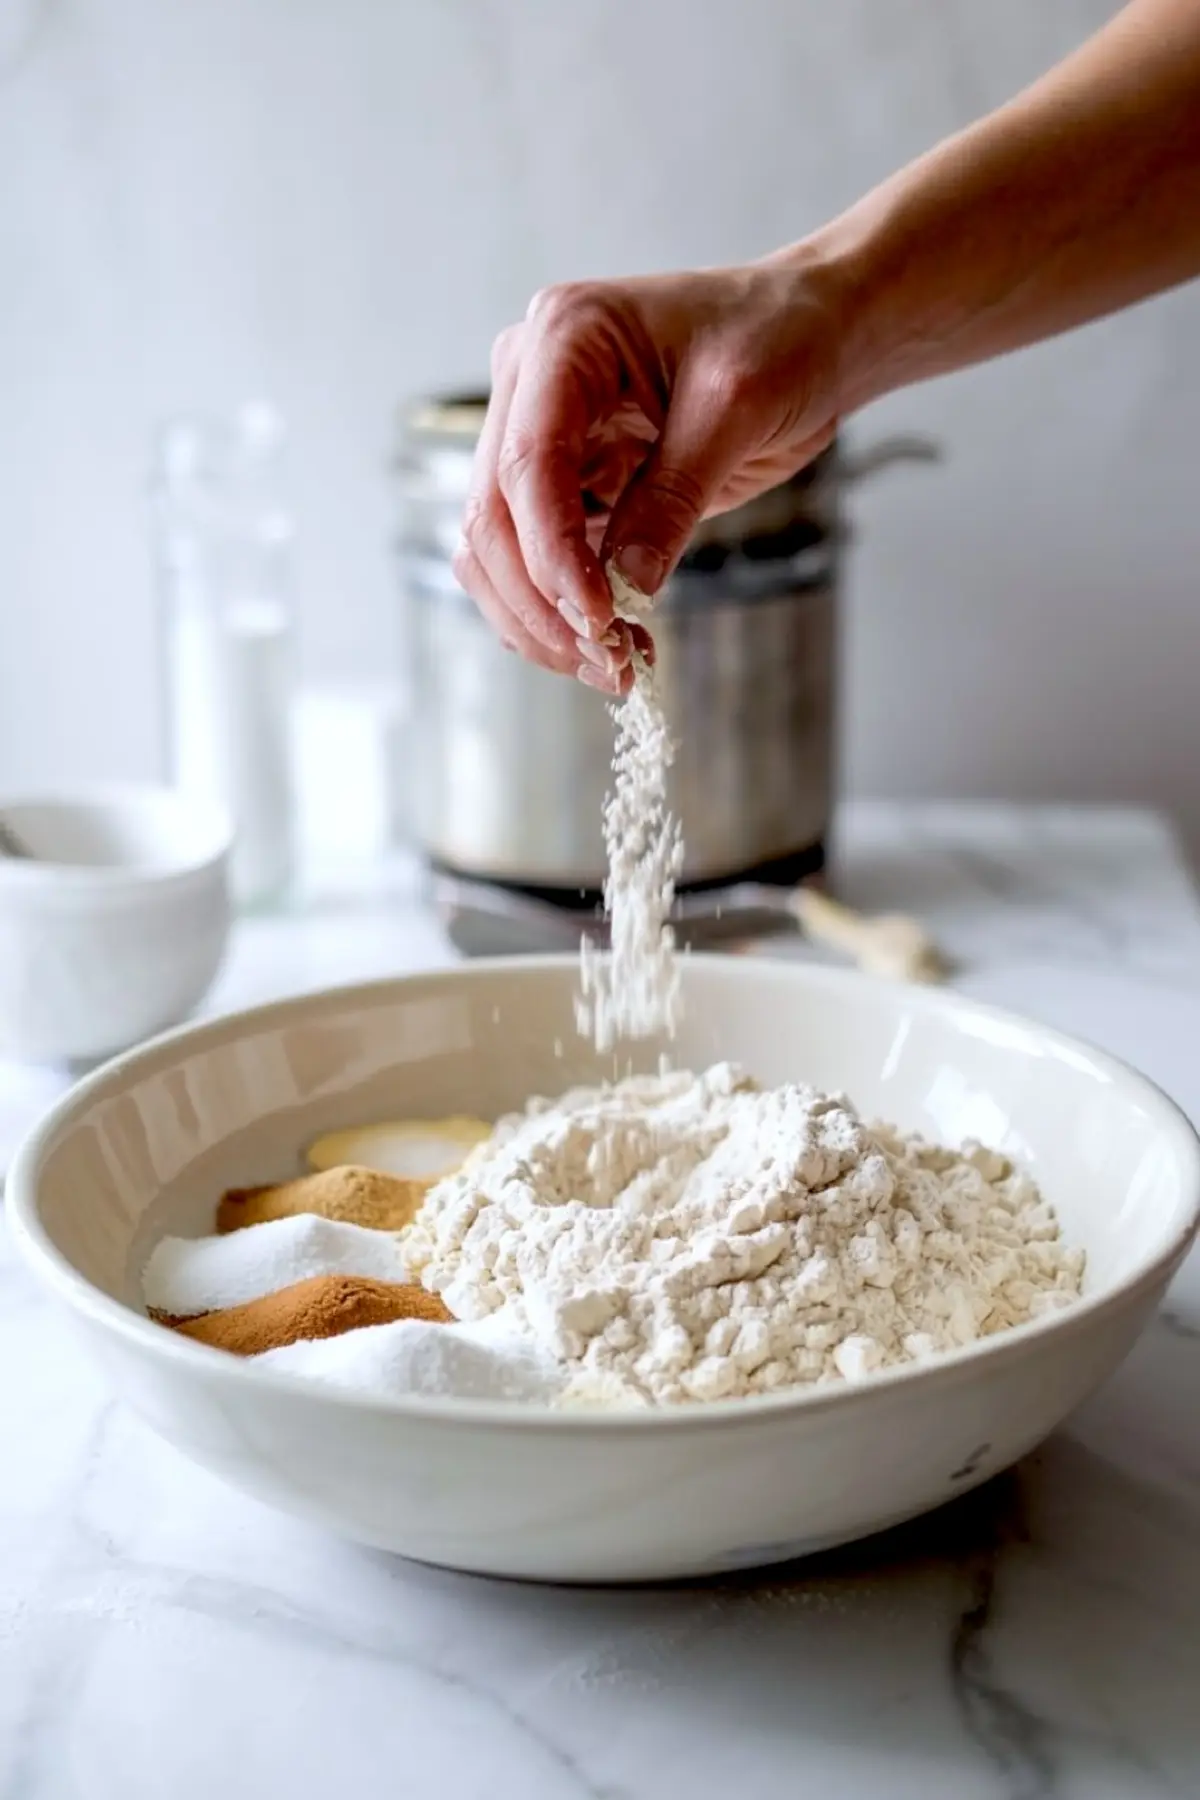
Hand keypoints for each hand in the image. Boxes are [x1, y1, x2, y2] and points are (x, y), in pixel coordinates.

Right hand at [451, 255, 845, 692]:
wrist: (808, 335)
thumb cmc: (779, 339)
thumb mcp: (737, 409)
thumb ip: (673, 497)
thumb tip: (625, 588)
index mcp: (565, 336)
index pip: (527, 461)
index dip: (553, 551)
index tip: (598, 618)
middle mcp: (531, 383)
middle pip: (492, 515)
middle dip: (542, 602)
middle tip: (608, 661)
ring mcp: (539, 434)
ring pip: (496, 551)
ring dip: (541, 621)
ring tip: (614, 666)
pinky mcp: (567, 483)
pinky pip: (537, 561)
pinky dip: (564, 613)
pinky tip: (617, 644)